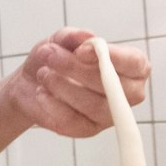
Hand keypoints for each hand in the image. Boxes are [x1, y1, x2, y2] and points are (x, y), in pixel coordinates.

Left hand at [7, 28, 149, 136]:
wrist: (30, 82)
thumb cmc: (56, 58)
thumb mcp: (60, 40)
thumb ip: (74, 36)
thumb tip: (88, 37)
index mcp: (132, 67)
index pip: (135, 63)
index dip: (111, 57)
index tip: (80, 50)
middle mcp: (128, 93)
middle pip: (114, 87)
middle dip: (78, 70)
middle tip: (50, 56)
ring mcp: (109, 115)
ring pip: (93, 105)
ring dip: (62, 86)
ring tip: (43, 73)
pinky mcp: (87, 130)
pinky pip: (73, 122)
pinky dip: (53, 105)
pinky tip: (41, 92)